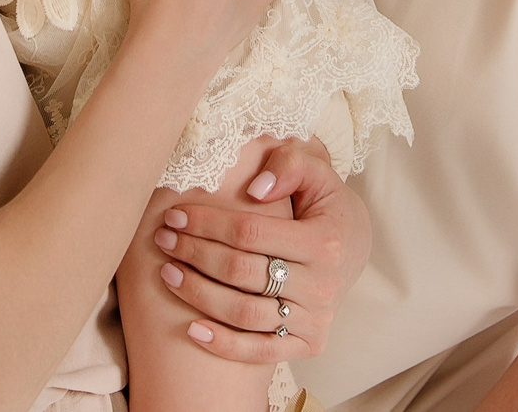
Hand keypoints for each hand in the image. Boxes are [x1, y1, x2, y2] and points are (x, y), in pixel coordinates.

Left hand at [155, 138, 368, 363]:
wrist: (355, 247)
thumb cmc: (325, 204)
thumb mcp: (317, 173)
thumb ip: (289, 165)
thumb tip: (256, 188)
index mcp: (323, 242)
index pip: (250, 234)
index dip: (207, 224)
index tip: (175, 215)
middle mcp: (322, 286)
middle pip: (241, 274)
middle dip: (194, 254)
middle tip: (163, 240)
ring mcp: (316, 319)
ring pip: (244, 314)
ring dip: (198, 295)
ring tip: (167, 274)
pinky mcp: (309, 344)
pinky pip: (260, 351)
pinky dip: (224, 345)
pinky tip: (192, 328)